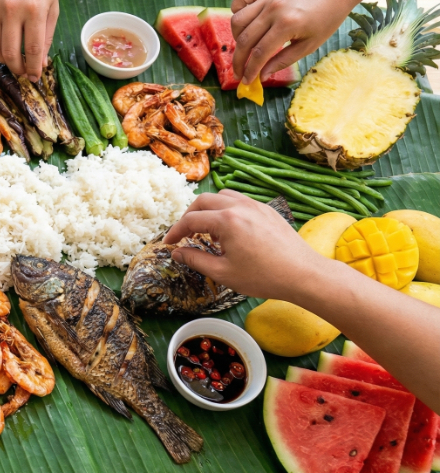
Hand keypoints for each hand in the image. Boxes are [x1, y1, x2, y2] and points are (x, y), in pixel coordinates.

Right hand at [0, 0, 57, 81]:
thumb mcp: (52, 5)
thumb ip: (47, 35)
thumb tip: (42, 62)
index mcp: (34, 9)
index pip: (33, 49)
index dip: (34, 68)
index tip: (35, 78)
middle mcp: (12, 11)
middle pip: (11, 54)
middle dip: (18, 69)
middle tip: (24, 72)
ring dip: (5, 61)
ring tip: (14, 62)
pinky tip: (4, 47)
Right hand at [164, 190, 325, 300]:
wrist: (303, 274)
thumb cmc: (263, 277)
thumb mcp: (223, 272)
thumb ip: (195, 260)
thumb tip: (177, 253)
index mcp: (226, 221)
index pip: (191, 220)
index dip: (175, 232)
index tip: (168, 243)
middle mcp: (240, 206)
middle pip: (204, 201)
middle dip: (189, 216)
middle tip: (184, 234)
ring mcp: (256, 206)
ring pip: (223, 196)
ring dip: (209, 209)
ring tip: (208, 230)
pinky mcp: (268, 210)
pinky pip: (240, 201)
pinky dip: (227, 209)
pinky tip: (231, 230)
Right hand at [230, 0, 358, 84]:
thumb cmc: (328, 17)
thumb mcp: (310, 45)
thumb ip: (283, 60)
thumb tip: (263, 76)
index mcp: (287, 25)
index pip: (259, 53)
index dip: (250, 70)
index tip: (245, 80)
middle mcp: (273, 10)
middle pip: (244, 40)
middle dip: (238, 60)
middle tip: (238, 72)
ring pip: (237, 20)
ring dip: (236, 37)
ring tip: (243, 47)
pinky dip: (236, 10)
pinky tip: (244, 21)